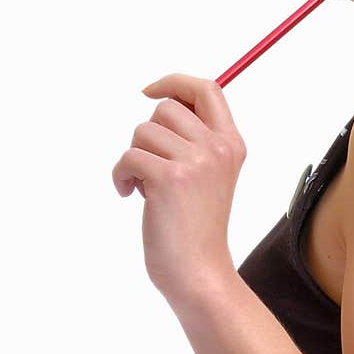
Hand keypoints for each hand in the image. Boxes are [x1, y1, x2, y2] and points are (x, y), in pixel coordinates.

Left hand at [112, 73, 246, 305]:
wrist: (198, 272)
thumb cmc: (197, 229)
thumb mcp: (210, 176)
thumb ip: (196, 141)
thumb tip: (160, 103)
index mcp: (231, 144)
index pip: (207, 88)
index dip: (175, 82)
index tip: (149, 91)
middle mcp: (218, 148)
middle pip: (167, 107)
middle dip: (148, 134)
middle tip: (152, 166)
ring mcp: (196, 162)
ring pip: (142, 131)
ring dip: (134, 158)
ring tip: (145, 186)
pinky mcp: (169, 179)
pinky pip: (128, 156)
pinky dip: (121, 175)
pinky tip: (131, 195)